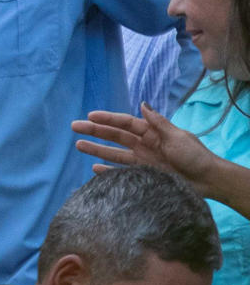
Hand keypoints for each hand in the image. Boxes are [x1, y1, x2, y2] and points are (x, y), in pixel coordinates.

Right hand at [74, 104, 221, 195]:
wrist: (208, 180)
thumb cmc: (195, 156)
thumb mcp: (177, 136)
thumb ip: (158, 123)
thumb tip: (142, 104)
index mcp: (152, 132)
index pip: (125, 123)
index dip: (108, 119)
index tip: (90, 115)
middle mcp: (144, 145)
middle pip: (115, 136)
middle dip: (95, 131)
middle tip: (74, 126)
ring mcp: (142, 160)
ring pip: (114, 153)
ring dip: (97, 149)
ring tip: (78, 145)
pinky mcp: (143, 176)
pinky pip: (122, 172)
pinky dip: (108, 171)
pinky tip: (94, 169)